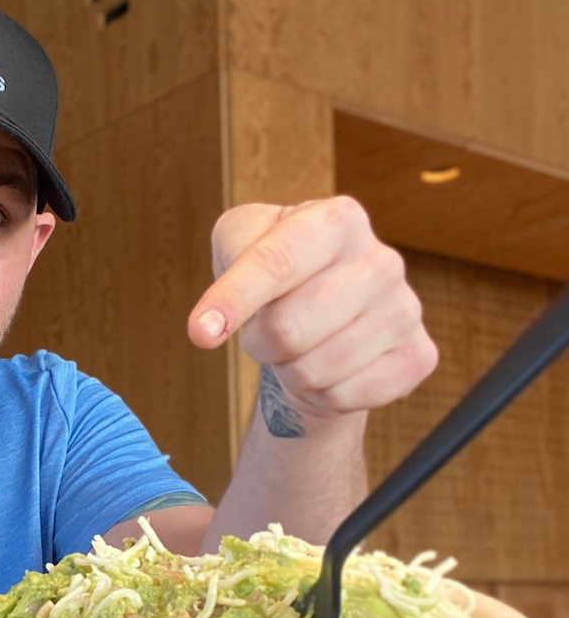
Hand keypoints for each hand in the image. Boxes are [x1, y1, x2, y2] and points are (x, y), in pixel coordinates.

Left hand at [187, 197, 437, 427]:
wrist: (325, 320)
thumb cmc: (278, 278)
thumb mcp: (242, 242)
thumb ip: (230, 253)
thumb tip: (212, 322)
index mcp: (338, 220)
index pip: (277, 262)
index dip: (233, 300)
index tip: (200, 333)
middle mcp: (381, 261)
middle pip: (287, 329)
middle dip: (259, 342)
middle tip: (266, 331)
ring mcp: (405, 310)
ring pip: (313, 371)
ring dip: (289, 370)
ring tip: (300, 347)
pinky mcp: (417, 357)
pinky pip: (343, 397)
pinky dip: (319, 395)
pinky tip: (329, 369)